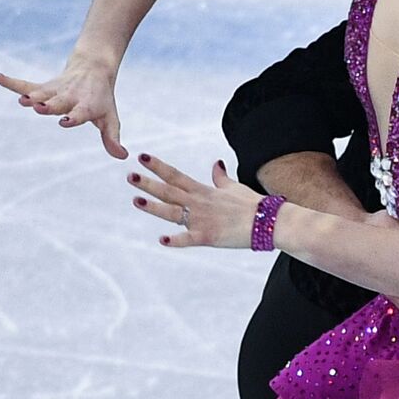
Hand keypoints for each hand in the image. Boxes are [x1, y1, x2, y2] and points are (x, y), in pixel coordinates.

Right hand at [0, 55, 126, 158]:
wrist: (95, 69)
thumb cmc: (102, 100)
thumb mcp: (109, 118)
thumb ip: (111, 138)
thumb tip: (123, 156)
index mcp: (86, 105)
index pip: (80, 113)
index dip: (73, 117)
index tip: (64, 121)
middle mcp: (70, 97)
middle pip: (58, 102)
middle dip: (49, 106)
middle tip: (39, 108)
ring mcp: (56, 91)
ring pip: (42, 93)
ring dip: (31, 96)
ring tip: (22, 100)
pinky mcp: (44, 87)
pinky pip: (26, 84)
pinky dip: (12, 83)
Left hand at [128, 154, 261, 247]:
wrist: (268, 221)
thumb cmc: (253, 205)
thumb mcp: (234, 187)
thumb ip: (221, 178)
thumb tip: (216, 163)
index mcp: (204, 191)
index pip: (176, 176)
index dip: (158, 167)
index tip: (142, 158)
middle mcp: (199, 203)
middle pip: (169, 192)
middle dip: (149, 184)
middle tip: (130, 176)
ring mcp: (202, 220)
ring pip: (172, 212)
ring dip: (154, 207)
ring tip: (136, 201)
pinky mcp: (208, 236)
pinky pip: (189, 239)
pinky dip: (176, 240)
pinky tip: (162, 240)